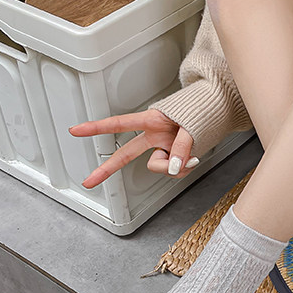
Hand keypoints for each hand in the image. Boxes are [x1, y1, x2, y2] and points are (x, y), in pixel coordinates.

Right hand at [69, 109, 197, 188]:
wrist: (216, 111)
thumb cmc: (201, 110)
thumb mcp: (192, 126)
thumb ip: (182, 147)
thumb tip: (172, 168)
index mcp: (151, 120)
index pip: (119, 124)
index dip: (96, 127)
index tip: (76, 130)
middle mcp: (152, 135)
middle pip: (125, 154)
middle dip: (107, 169)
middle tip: (89, 181)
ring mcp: (161, 147)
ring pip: (158, 167)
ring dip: (176, 163)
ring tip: (191, 150)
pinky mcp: (170, 157)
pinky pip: (172, 171)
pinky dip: (185, 167)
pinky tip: (192, 157)